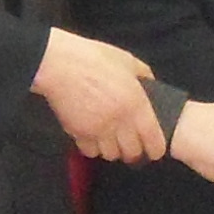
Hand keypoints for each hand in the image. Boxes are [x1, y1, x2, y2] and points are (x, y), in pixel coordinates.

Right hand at [34, 27, 161, 162]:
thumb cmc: (93, 58)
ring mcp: (98, 129)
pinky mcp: (78, 133)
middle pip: (131, 153)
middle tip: (132, 146)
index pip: (152, 140)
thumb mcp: (127, 60)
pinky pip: (90, 151)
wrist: (58, 64)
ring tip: (112, 141)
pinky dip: (93, 148)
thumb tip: (150, 84)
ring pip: (111, 155)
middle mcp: (119, 121)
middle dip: (133, 152)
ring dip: (113, 150)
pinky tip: (93, 138)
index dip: (155, 149)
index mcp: (136, 104)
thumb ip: (143, 75)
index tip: (154, 150)